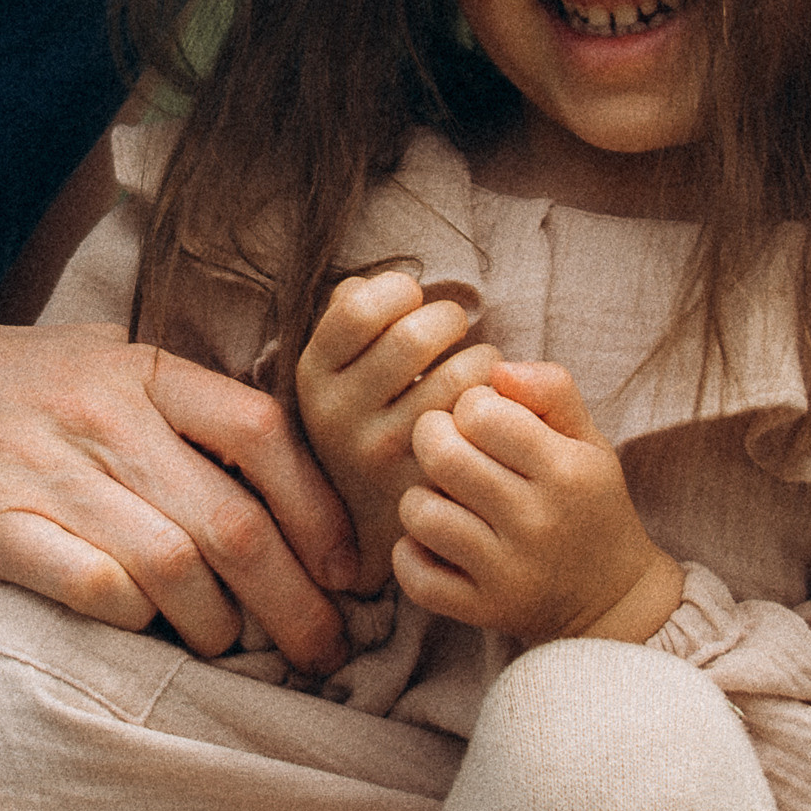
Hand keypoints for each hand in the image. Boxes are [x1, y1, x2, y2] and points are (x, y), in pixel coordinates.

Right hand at [0, 311, 357, 678]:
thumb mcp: (72, 359)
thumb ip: (156, 400)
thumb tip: (258, 461)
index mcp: (132, 367)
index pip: (264, 434)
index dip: (322, 512)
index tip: (348, 572)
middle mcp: (100, 412)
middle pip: (237, 521)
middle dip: (296, 605)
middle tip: (322, 652)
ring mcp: (45, 469)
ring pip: (178, 567)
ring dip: (221, 630)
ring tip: (235, 658)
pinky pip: (96, 592)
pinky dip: (137, 630)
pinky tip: (147, 647)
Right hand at [295, 270, 503, 590]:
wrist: (370, 524)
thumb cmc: (368, 420)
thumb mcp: (338, 371)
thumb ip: (346, 318)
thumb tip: (370, 286)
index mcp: (313, 378)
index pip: (356, 307)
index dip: (397, 290)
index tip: (411, 300)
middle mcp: (338, 418)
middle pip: (412, 336)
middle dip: (448, 318)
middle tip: (454, 328)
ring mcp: (382, 456)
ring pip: (458, 376)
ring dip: (483, 358)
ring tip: (477, 367)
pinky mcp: (428, 484)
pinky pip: (481, 421)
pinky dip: (498, 399)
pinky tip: (487, 405)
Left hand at [395, 362, 685, 645]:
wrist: (614, 600)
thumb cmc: (588, 502)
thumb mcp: (587, 439)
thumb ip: (550, 388)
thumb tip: (496, 368)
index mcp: (566, 471)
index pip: (480, 411)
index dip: (470, 405)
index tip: (482, 420)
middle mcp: (538, 523)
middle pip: (442, 456)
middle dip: (433, 438)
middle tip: (448, 447)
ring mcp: (509, 573)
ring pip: (420, 512)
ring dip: (420, 496)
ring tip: (444, 497)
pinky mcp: (484, 611)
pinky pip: (414, 574)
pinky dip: (411, 554)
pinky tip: (435, 541)